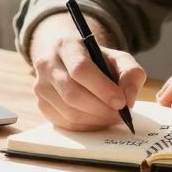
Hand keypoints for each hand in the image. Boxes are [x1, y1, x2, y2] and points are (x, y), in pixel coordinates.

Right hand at [28, 12, 146, 130]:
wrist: (72, 62)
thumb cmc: (97, 61)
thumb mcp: (118, 59)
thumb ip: (131, 73)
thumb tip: (129, 99)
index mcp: (66, 46)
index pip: (80, 69)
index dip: (102, 88)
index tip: (121, 102)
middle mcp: (47, 64)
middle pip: (73, 94)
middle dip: (101, 109)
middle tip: (120, 114)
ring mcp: (40, 85)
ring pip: (69, 112)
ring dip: (96, 119)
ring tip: (113, 117)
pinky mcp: (41, 104)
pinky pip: (65, 122)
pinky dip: (86, 125)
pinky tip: (99, 119)